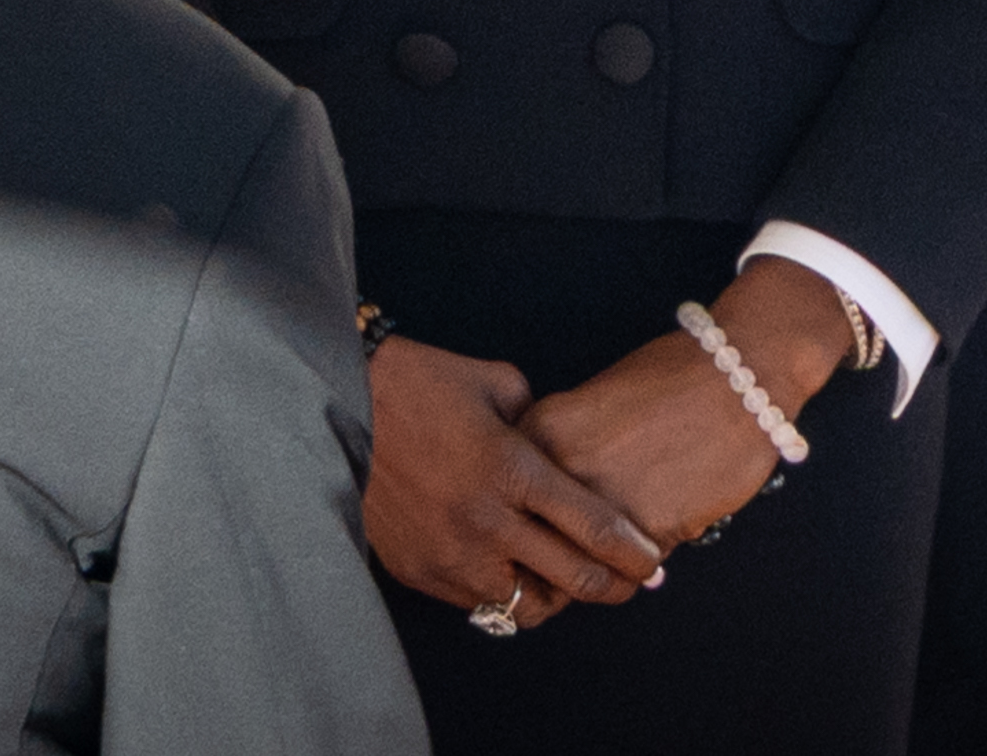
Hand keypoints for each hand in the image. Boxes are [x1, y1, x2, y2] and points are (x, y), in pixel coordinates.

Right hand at [360, 336, 663, 630]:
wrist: (335, 405)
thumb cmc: (416, 382)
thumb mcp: (492, 381)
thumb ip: (536, 418)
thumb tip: (556, 446)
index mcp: (511, 467)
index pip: (592, 526)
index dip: (632, 552)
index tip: (652, 562)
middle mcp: (486, 519)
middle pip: (572, 577)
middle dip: (613, 586)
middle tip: (630, 584)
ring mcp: (450, 552)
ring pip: (525, 605)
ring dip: (552, 595)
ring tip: (562, 580)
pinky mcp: (418, 570)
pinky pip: (475, 602)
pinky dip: (499, 592)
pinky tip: (506, 570)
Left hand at [517, 255, 849, 553]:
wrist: (740, 377)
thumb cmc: (673, 380)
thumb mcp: (594, 404)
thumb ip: (563, 451)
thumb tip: (551, 505)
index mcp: (539, 430)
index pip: (507, 502)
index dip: (525, 525)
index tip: (541, 536)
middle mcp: (559, 468)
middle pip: (535, 543)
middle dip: (555, 559)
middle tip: (576, 560)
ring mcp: (600, 501)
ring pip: (580, 565)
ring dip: (598, 568)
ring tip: (618, 555)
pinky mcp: (645, 529)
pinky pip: (627, 568)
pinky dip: (639, 564)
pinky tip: (656, 539)